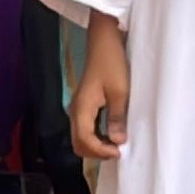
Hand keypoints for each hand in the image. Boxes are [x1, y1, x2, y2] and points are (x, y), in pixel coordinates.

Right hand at [70, 18, 129, 162]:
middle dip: (96, 152)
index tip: (119, 152)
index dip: (100, 151)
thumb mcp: (119, 92)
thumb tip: (117, 142)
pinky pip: (85, 129)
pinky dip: (95, 137)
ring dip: (96, 146)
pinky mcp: (83, 105)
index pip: (84, 141)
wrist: (104, 42)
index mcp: (81, 109)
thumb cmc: (112, 64)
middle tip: (117, 151)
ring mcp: (78, 108)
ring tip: (115, 145)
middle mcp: (75, 111)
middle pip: (78, 143)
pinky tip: (110, 134)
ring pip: (80, 138)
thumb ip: (116, 118)